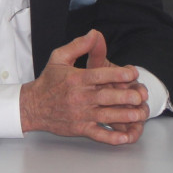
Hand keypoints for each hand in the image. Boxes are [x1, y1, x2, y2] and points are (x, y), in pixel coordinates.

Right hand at [19, 30, 148, 144]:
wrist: (32, 106)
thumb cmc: (48, 81)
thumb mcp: (59, 57)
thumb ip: (78, 45)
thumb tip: (94, 33)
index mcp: (76, 79)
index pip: (99, 75)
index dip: (118, 73)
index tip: (133, 72)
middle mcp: (79, 97)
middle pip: (105, 97)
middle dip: (125, 97)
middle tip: (140, 96)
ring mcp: (80, 114)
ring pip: (105, 116)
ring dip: (123, 116)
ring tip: (138, 115)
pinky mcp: (80, 128)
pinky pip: (98, 134)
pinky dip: (111, 138)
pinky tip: (124, 138)